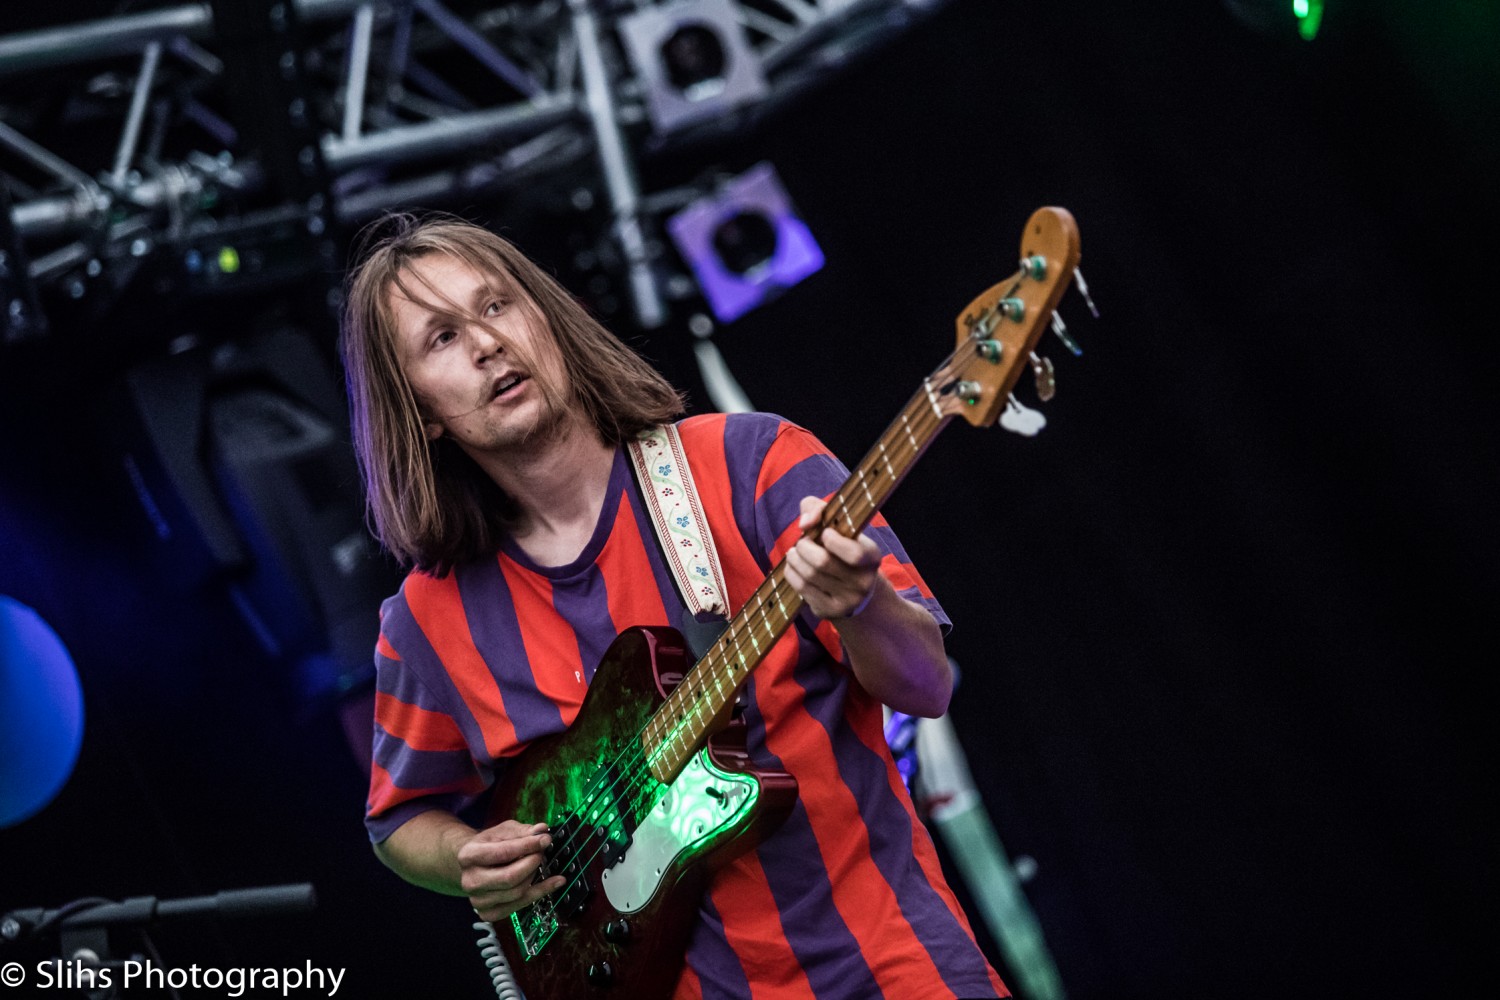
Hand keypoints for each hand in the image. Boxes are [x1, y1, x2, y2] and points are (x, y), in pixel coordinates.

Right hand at [458, 820, 565, 921]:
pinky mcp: (488, 913)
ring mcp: (478, 900)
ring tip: (537, 864)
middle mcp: (470, 881)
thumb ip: (522, 830)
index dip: (528, 846)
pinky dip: (540, 892)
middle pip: (510, 877)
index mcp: (469, 856)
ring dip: (534, 876)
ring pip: (517, 892)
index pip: (503, 853)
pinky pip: (520, 905)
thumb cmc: (490, 845)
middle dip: (532, 863)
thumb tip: (542, 830)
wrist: (475, 865)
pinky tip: (554, 882)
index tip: (545, 839)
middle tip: (542, 853)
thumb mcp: (503, 831)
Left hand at [783, 496, 882, 619]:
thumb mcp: (839, 526)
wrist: (854, 592)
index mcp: (872, 558)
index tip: (824, 533)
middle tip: (801, 543)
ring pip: (809, 576)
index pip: (854, 554)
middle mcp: (863, 582)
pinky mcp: (829, 611)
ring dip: (794, 559)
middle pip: (822, 563)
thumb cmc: (842, 550)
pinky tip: (793, 567)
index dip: (833, 541)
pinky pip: (802, 589)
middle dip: (804, 547)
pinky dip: (791, 573)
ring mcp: (846, 601)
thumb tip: (805, 522)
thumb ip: (819, 509)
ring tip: (793, 553)